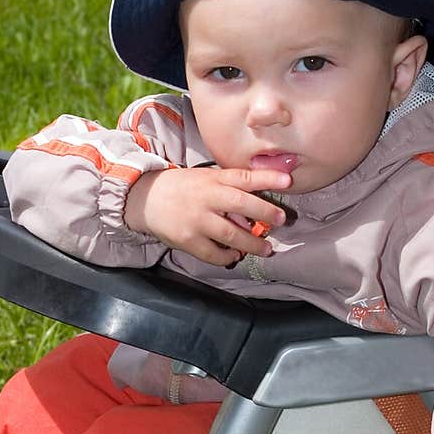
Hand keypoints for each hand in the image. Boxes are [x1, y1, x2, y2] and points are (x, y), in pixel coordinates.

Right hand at [124, 166, 290, 265]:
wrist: (145, 199)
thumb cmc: (183, 188)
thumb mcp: (206, 178)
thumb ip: (230, 186)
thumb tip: (262, 200)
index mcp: (213, 180)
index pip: (244, 177)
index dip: (267, 179)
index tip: (287, 181)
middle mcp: (206, 199)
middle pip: (241, 205)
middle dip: (265, 213)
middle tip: (282, 219)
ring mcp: (197, 221)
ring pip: (231, 234)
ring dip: (252, 243)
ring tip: (266, 249)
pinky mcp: (188, 241)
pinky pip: (214, 254)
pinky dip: (228, 256)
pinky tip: (236, 254)